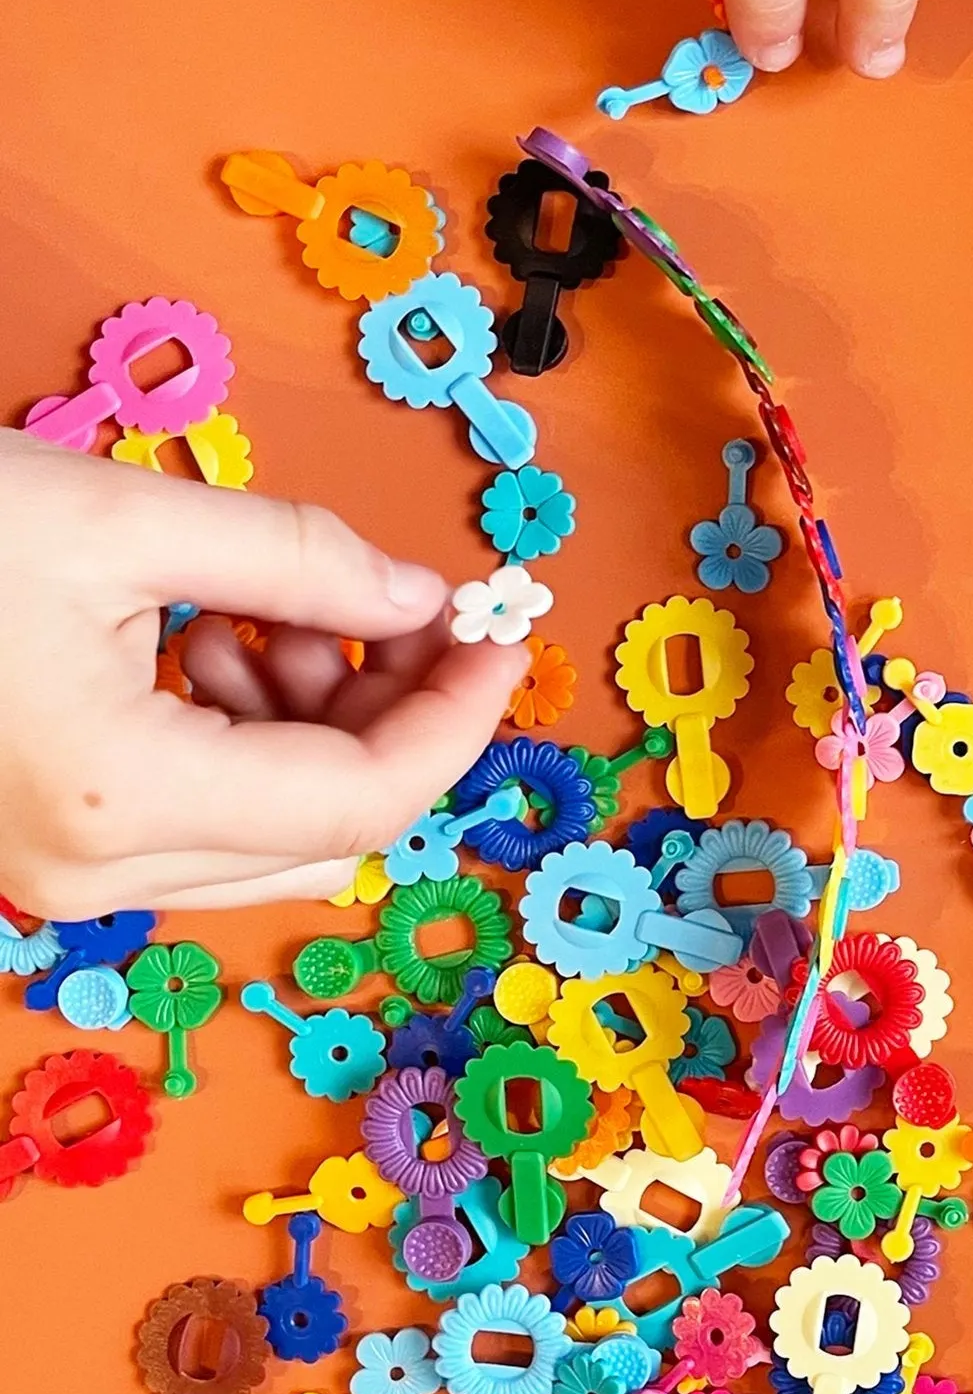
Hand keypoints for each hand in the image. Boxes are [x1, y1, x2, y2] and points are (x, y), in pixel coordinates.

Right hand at [0, 436, 521, 916]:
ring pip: (275, 835)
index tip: (499, 638)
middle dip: (393, 712)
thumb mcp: (120, 518)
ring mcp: (68, 876)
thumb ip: (297, 561)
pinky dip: (245, 740)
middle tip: (401, 607)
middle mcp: (98, 872)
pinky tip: (206, 641)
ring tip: (266, 610)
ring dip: (317, 722)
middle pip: (333, 827)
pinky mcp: (52, 850)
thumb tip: (418, 601)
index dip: (456, 718)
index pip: (364, 798)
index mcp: (122, 797)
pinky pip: (201, 824)